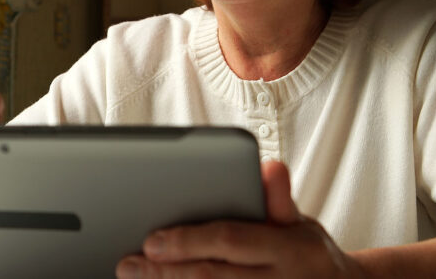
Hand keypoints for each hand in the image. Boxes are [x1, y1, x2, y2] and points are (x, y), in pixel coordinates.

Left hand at [116, 161, 363, 278]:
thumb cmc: (307, 252)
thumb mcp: (300, 223)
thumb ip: (277, 200)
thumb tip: (270, 167)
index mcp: (289, 248)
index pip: (230, 242)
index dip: (188, 241)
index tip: (151, 240)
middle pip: (211, 278)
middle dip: (165, 272)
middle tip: (128, 265)